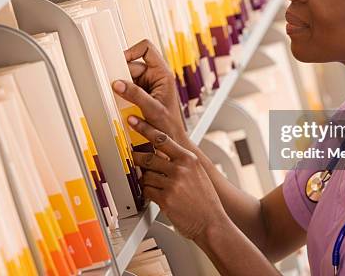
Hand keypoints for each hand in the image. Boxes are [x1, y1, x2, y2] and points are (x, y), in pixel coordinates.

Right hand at [112, 39, 188, 146]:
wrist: (171, 140)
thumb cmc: (169, 126)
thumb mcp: (152, 109)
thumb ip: (135, 95)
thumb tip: (117, 83)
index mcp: (163, 73)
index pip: (146, 49)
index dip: (132, 51)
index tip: (119, 63)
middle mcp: (155, 76)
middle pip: (132, 65)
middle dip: (123, 75)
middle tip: (114, 87)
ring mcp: (148, 85)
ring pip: (128, 77)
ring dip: (122, 87)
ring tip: (120, 99)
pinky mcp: (141, 94)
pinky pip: (127, 88)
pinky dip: (122, 94)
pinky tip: (121, 104)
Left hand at [128, 115, 228, 240]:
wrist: (212, 223)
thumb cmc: (205, 200)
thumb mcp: (197, 174)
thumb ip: (181, 162)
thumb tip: (161, 154)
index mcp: (189, 159)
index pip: (162, 139)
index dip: (144, 128)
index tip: (132, 120)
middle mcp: (181, 169)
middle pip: (148, 157)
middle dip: (137, 158)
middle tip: (132, 157)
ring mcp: (173, 184)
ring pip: (145, 176)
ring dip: (145, 181)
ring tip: (154, 185)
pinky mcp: (166, 199)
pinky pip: (146, 191)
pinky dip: (147, 193)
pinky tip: (156, 196)